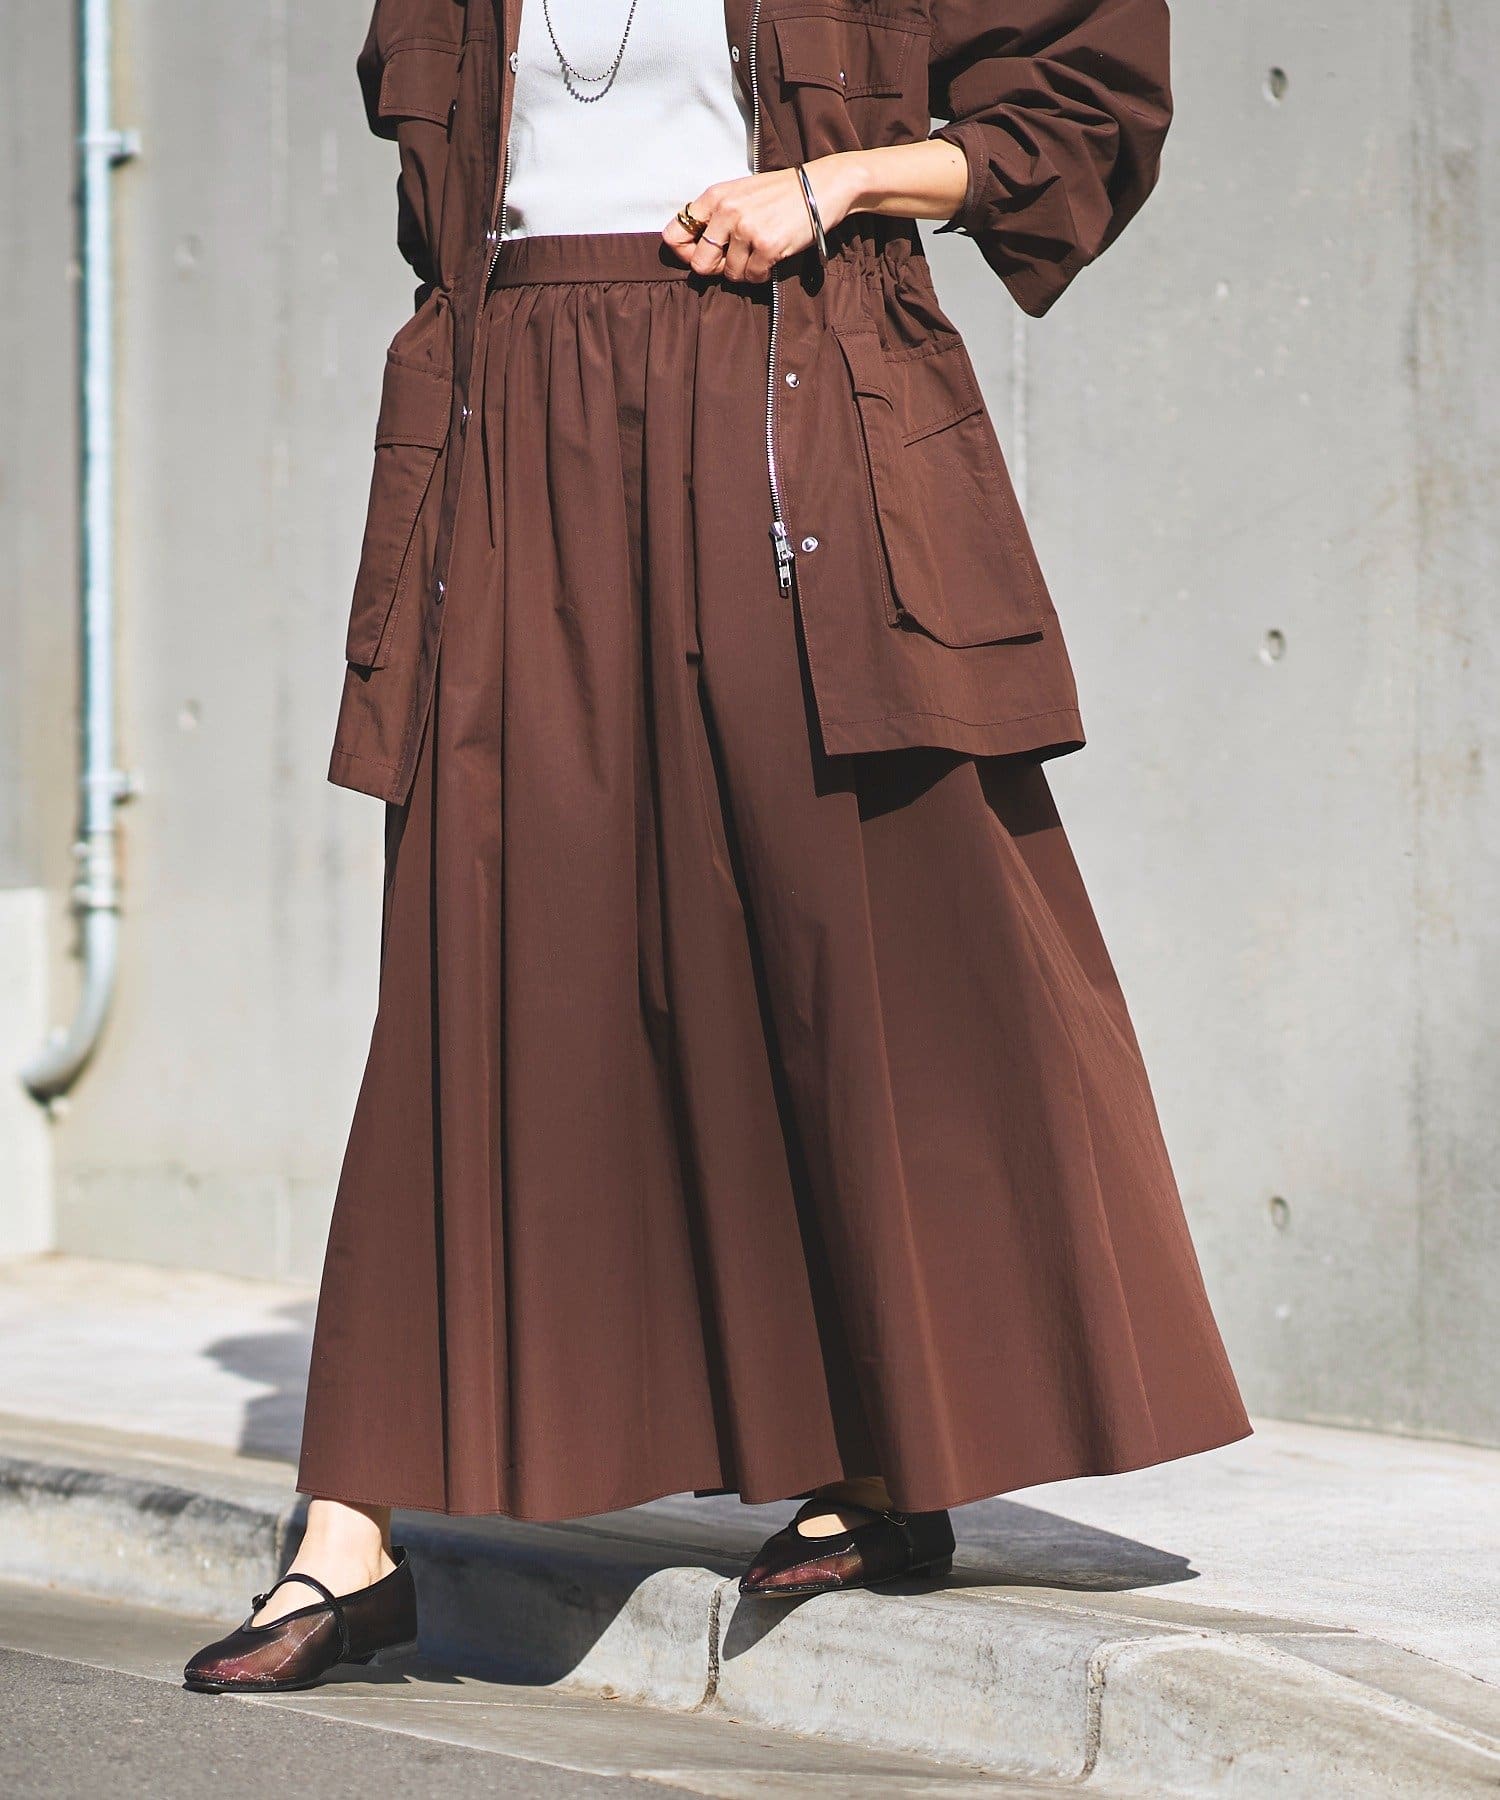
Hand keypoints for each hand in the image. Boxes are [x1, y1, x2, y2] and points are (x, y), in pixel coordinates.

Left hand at [661, 159, 850, 282]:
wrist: (821, 187)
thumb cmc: (780, 193)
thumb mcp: (740, 193)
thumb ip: (715, 215)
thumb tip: (693, 249)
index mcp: (715, 196)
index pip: (675, 233)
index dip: (684, 252)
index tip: (700, 255)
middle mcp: (727, 211)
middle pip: (700, 263)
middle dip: (716, 268)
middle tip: (734, 261)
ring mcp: (747, 229)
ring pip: (730, 274)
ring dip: (744, 271)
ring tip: (759, 253)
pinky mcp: (767, 246)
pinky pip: (752, 277)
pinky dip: (761, 274)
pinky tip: (771, 258)